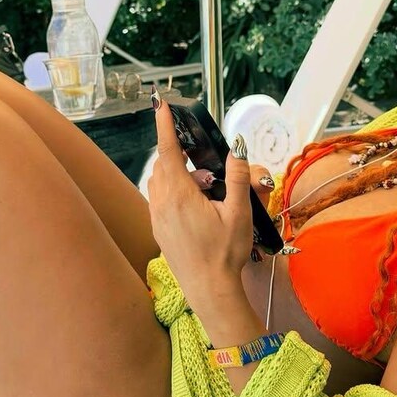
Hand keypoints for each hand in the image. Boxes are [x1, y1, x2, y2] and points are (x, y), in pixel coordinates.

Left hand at [147, 98, 254, 307]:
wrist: (209, 290)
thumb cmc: (225, 253)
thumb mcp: (239, 213)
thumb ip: (238, 178)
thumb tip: (237, 149)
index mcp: (180, 195)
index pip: (168, 151)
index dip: (164, 126)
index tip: (161, 106)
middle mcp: (162, 203)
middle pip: (162, 165)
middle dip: (179, 155)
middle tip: (205, 163)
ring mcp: (157, 218)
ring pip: (158, 182)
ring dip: (176, 174)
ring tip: (204, 186)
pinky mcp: (158, 229)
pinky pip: (159, 198)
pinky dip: (172, 190)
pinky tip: (195, 203)